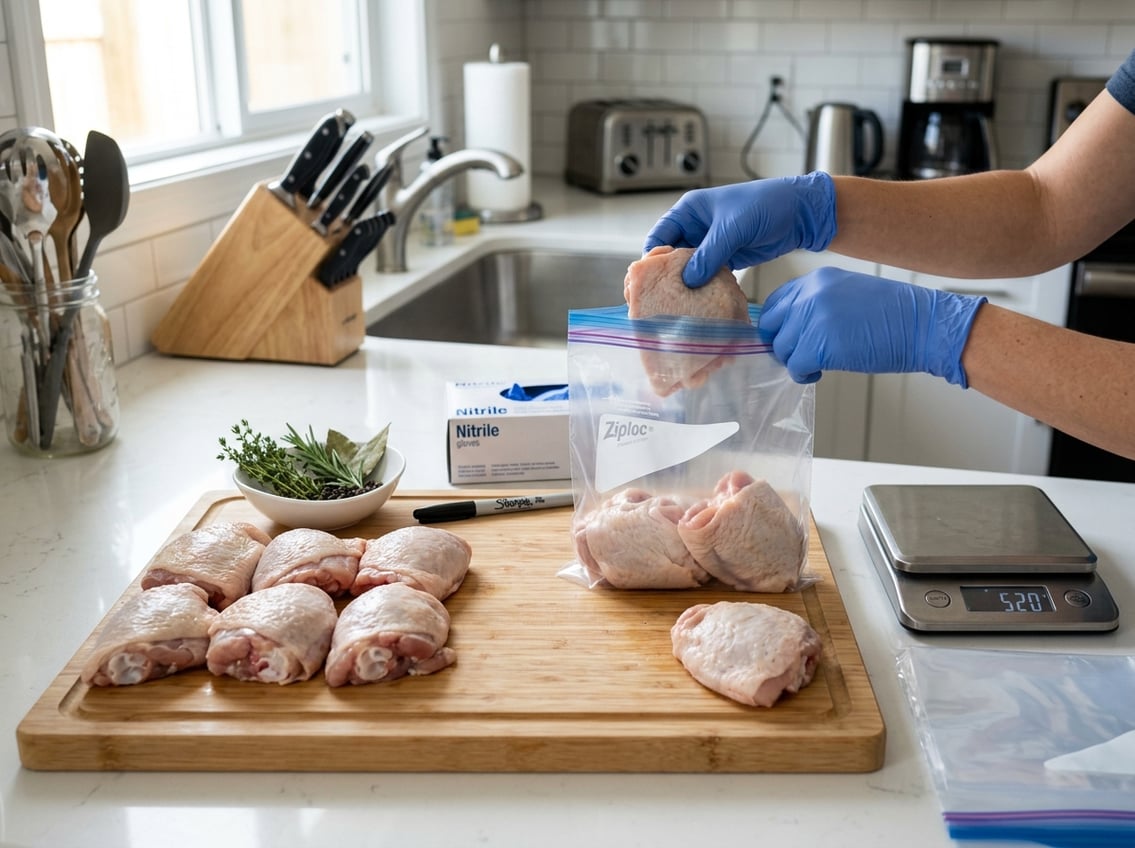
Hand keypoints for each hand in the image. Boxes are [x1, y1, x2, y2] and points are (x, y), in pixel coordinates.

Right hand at [642, 172, 836, 287]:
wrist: (798, 213)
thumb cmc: (764, 205)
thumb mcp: (732, 228)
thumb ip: (708, 254)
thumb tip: (688, 281)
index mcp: (689, 211)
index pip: (660, 236)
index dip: (652, 258)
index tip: (648, 280)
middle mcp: (695, 228)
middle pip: (671, 256)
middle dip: (667, 276)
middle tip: (660, 299)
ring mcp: (710, 245)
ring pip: (689, 269)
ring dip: (687, 285)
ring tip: (679, 305)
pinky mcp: (725, 259)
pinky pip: (707, 276)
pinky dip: (704, 288)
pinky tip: (701, 302)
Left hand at [757, 267, 986, 386]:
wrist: (923, 326)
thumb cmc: (894, 316)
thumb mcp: (848, 295)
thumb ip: (817, 305)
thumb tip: (792, 328)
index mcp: (816, 280)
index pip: (775, 303)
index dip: (778, 325)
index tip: (787, 339)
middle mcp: (809, 295)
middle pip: (771, 325)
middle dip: (781, 344)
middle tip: (800, 354)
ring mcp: (812, 318)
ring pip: (782, 348)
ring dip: (796, 361)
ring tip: (817, 364)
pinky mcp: (818, 345)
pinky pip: (795, 366)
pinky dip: (804, 374)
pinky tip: (821, 372)